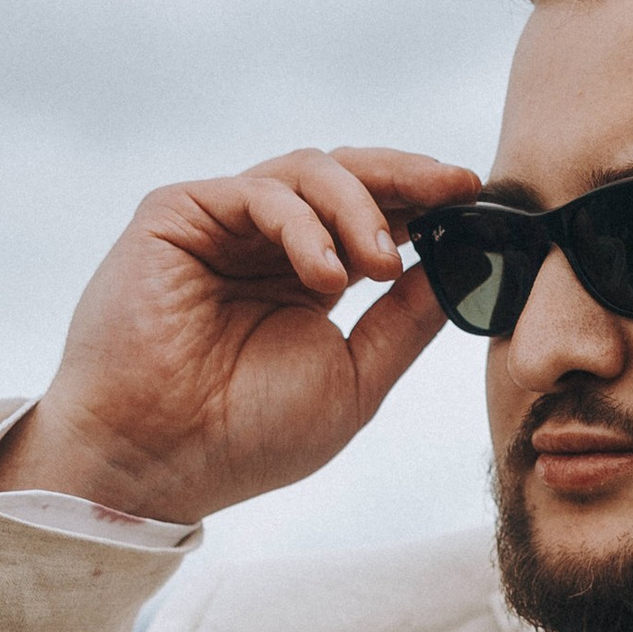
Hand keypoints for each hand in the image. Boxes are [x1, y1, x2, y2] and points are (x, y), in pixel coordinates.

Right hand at [0, 146, 482, 525]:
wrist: (156, 461)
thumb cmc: (246, 436)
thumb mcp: (354, 379)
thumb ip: (405, 321)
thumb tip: (464, 268)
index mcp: (309, 276)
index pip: (378, 217)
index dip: (428, 203)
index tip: (476, 200)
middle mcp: (268, 242)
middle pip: (349, 176)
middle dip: (409, 178)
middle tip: (456, 188)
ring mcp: (223, 224)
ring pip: (309, 171)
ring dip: (359, 209)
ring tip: (379, 265)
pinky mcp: (178, 213)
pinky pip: (259, 191)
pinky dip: (303, 223)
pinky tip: (326, 274)